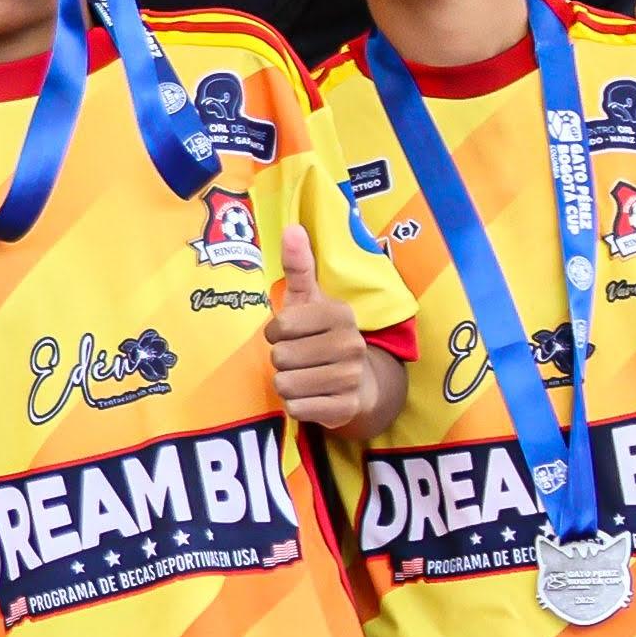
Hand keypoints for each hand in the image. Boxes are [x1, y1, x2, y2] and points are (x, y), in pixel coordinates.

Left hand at [264, 226, 372, 428]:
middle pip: (281, 357)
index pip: (281, 327)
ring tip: (304, 376)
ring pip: (286, 384)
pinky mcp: (345, 408)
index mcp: (340, 315)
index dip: (276, 333)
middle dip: (281, 360)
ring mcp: (351, 378)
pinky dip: (296, 405)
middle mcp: (351, 345)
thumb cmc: (322, 336)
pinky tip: (312, 397)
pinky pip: (296, 409)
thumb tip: (292, 227)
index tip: (288, 334)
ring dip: (286, 383)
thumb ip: (299, 267)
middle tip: (299, 358)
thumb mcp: (310, 301)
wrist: (359, 383)